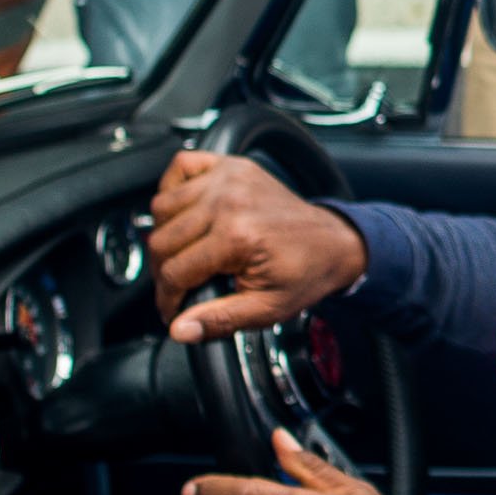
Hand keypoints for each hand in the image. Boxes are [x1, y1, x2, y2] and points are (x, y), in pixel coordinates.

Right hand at [150, 146, 370, 334]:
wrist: (333, 243)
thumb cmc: (304, 273)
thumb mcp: (266, 308)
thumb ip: (219, 320)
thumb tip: (180, 329)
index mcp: (237, 236)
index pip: (174, 272)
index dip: (168, 299)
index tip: (173, 310)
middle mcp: (228, 201)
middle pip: (162, 240)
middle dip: (163, 271)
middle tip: (178, 286)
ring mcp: (228, 178)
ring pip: (162, 206)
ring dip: (165, 233)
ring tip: (184, 253)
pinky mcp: (231, 165)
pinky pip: (181, 167)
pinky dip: (173, 188)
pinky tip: (186, 212)